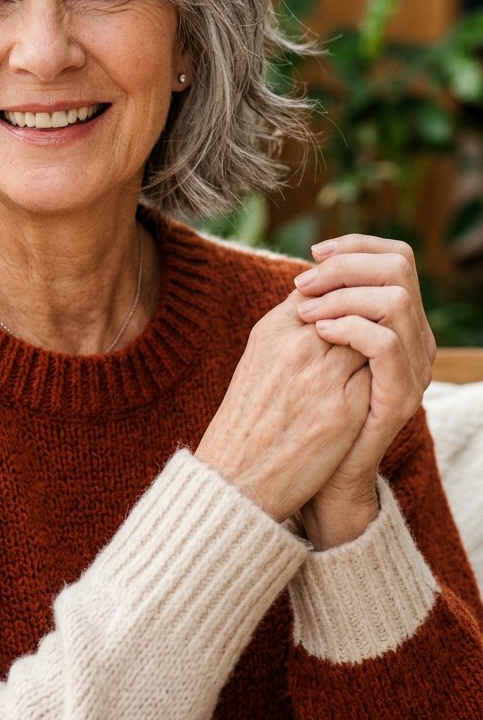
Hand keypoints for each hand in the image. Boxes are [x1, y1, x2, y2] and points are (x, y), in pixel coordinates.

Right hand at [195, 291, 371, 522]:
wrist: (236, 478)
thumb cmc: (247, 419)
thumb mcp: (258, 360)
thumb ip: (290, 329)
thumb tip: (322, 305)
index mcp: (273, 330)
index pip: (320, 290)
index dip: (338, 299)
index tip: (342, 315)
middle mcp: (298, 346)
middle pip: (351, 307)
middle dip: (363, 318)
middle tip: (365, 336)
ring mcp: (323, 377)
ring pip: (372, 336)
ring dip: (376, 345)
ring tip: (370, 362)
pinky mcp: (344, 411)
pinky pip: (379, 376)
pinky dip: (381, 377)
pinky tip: (375, 387)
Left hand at [293, 234, 435, 547]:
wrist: (315, 473)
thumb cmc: (307, 407)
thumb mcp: (313, 345)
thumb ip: (322, 306)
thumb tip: (308, 267)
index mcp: (398, 322)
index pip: (396, 257)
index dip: (355, 246)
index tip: (312, 254)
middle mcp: (415, 340)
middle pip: (400, 268)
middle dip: (346, 265)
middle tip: (304, 282)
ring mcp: (413, 369)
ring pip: (396, 300)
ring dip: (343, 295)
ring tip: (305, 311)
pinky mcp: (400, 397)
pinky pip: (386, 343)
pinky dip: (350, 327)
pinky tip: (318, 331)